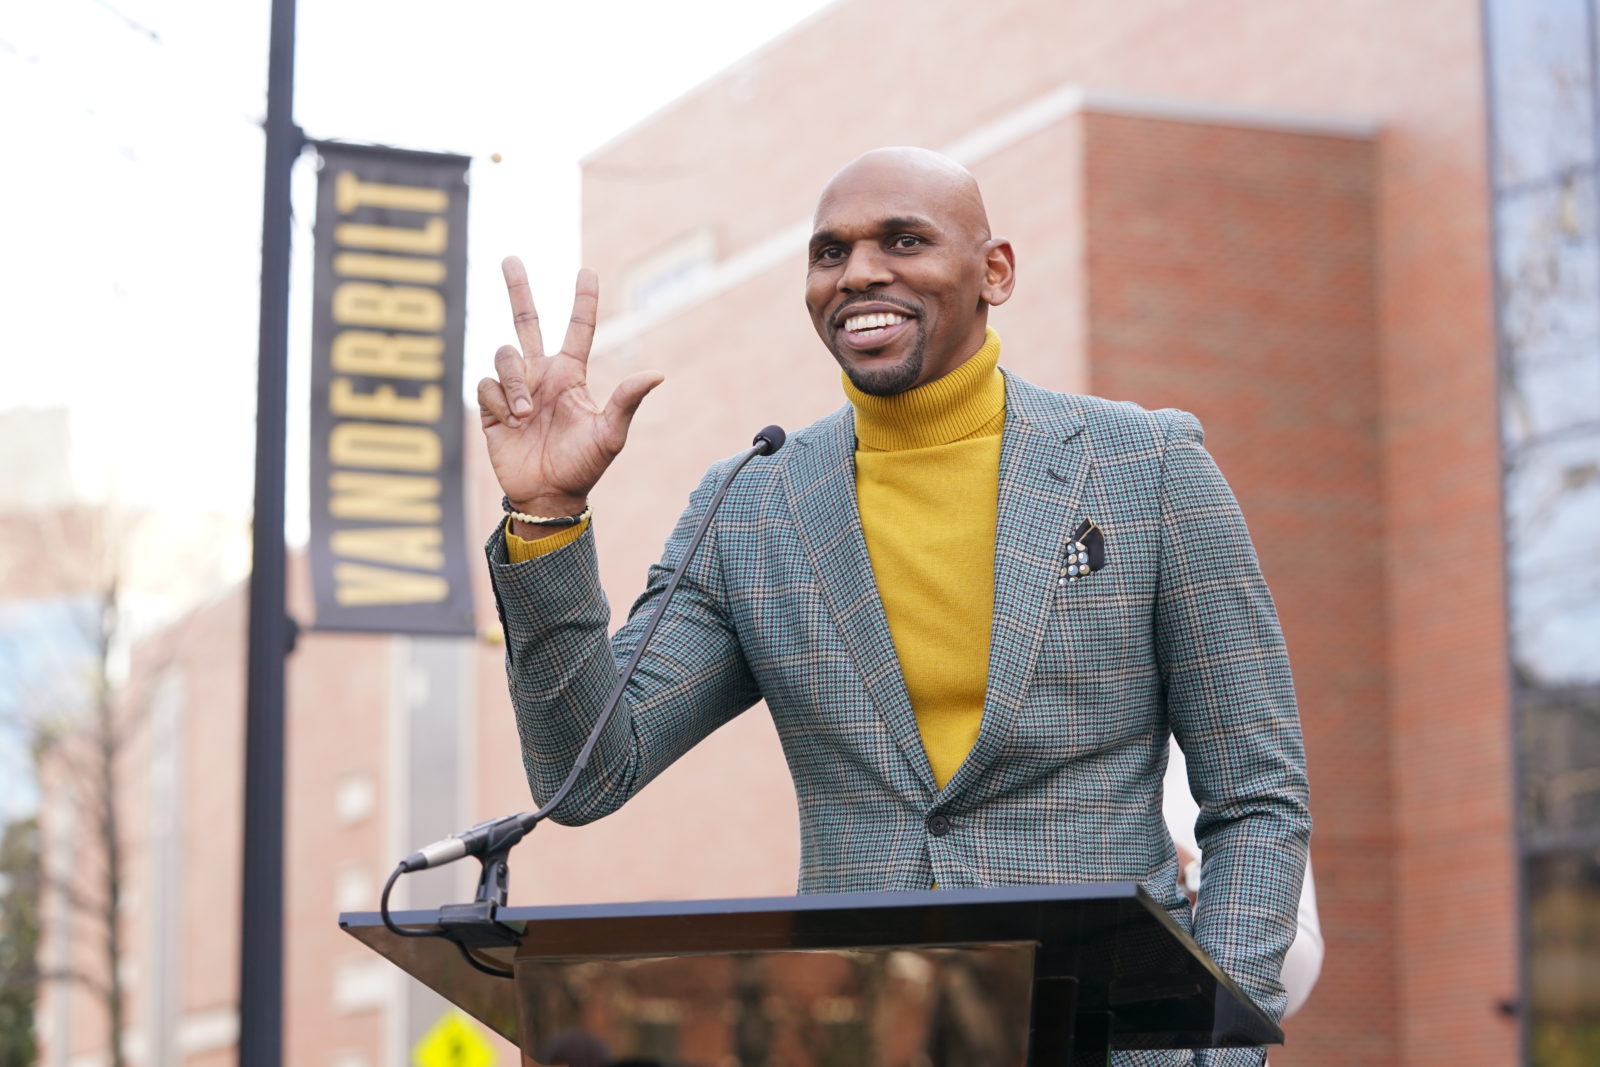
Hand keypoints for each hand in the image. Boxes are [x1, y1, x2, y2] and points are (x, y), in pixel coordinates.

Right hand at [477, 258, 663, 528]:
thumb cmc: (583, 467)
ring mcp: (514, 390)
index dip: (583, 301)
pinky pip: (486, 384)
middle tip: (510, 257)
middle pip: (526, 322)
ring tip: (524, 413)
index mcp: (570, 377)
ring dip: (513, 381)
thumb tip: (657, 374)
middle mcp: (541, 376)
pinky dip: (498, 399)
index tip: (587, 271)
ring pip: (504, 355)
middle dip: (518, 290)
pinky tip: (509, 421)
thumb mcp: (610, 435)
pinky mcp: (491, 407)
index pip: (578, 330)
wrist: (547, 496)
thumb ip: (626, 401)